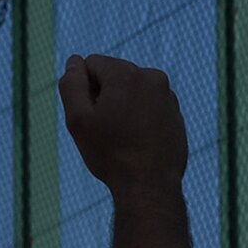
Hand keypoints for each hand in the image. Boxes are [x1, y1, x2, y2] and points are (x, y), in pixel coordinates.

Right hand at [58, 54, 187, 196]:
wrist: (150, 186)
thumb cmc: (111, 154)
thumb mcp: (78, 119)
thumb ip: (72, 84)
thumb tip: (74, 61)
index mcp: (126, 73)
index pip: (92, 64)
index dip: (85, 90)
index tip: (92, 117)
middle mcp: (151, 76)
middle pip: (114, 76)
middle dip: (105, 96)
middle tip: (107, 130)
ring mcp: (167, 95)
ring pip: (132, 91)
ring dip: (123, 106)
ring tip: (124, 137)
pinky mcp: (175, 112)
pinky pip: (149, 106)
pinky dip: (140, 117)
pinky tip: (138, 142)